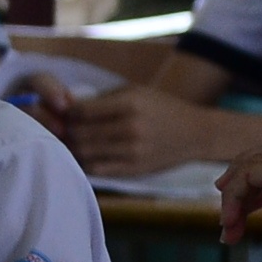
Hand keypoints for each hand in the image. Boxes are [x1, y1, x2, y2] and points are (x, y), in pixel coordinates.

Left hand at [49, 81, 232, 177]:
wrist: (196, 134)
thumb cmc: (162, 108)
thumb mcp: (136, 92)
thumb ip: (103, 98)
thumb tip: (67, 106)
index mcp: (131, 104)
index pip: (83, 111)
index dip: (68, 113)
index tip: (66, 112)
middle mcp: (131, 129)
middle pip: (80, 134)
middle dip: (67, 131)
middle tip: (65, 129)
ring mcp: (132, 152)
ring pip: (84, 153)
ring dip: (73, 147)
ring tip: (74, 141)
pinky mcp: (133, 169)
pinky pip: (97, 170)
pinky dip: (84, 163)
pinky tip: (85, 155)